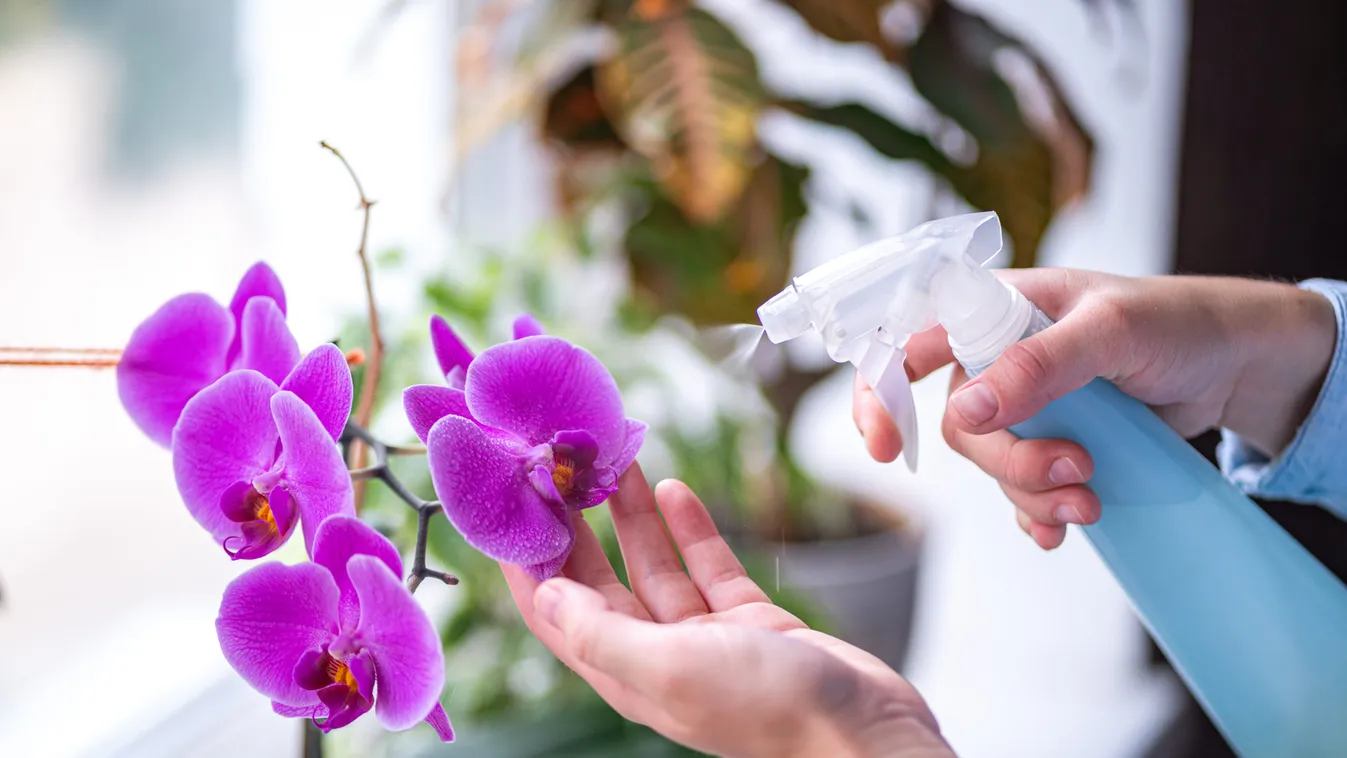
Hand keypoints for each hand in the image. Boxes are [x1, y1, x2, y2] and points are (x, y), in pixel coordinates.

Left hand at [501, 465, 954, 757]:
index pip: (556, 613)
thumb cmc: (770, 710)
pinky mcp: (748, 623)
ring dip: (632, 515)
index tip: (512, 504)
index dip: (529, 560)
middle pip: (599, 582)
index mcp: (627, 675)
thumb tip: (547, 596)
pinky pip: (708, 567)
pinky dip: (690, 528)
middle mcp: (658, 656)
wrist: (865, 732)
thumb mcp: (671, 669)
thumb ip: (604, 633)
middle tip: (559, 467)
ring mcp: (705, 639)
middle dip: (576, 526)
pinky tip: (676, 489)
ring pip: (654, 565)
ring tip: (615, 460)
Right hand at [854, 269, 1336, 549]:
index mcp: (993, 309)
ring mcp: (1022, 404)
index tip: (884, 447)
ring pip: (990, 464)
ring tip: (1092, 497)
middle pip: (957, 426)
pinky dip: (1039, 514)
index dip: (880, 394)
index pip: (906, 342)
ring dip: (1034, 491)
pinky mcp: (1049, 442)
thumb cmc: (1176, 322)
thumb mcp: (1112, 330)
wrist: (1234, 366)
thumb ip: (1040, 364)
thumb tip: (966, 408)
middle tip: (1076, 468)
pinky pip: (1018, 492)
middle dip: (1010, 461)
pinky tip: (1068, 523)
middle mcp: (995, 356)